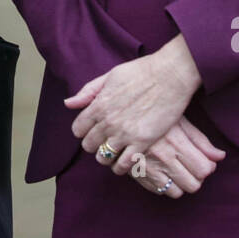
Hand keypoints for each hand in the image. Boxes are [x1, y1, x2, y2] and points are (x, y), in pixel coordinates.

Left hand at [65, 34, 202, 165]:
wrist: (170, 75)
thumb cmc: (141, 71)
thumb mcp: (110, 76)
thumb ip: (88, 91)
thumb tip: (68, 103)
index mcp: (99, 104)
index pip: (78, 129)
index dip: (83, 130)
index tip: (91, 130)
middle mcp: (108, 122)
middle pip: (88, 145)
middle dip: (93, 144)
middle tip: (104, 140)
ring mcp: (125, 133)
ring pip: (103, 157)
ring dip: (106, 156)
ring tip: (114, 152)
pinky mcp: (142, 142)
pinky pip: (123, 164)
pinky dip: (121, 166)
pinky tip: (125, 159)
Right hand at [124, 116, 225, 198]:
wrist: (119, 112)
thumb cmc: (154, 112)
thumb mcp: (178, 120)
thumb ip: (200, 141)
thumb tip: (220, 157)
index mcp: (177, 143)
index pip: (204, 170)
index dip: (206, 167)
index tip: (201, 160)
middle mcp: (164, 158)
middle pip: (193, 185)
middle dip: (195, 178)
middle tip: (190, 166)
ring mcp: (149, 168)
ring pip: (176, 192)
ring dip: (179, 184)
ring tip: (175, 170)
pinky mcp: (136, 173)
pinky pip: (157, 191)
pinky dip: (163, 185)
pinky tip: (161, 171)